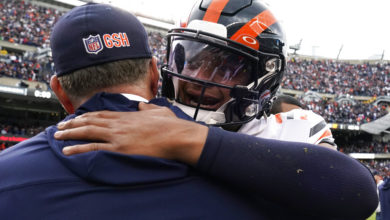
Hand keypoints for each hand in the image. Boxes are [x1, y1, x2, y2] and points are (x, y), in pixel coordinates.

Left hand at [54, 102, 207, 165]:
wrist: (175, 136)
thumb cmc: (169, 125)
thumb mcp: (158, 111)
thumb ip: (146, 108)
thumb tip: (141, 105)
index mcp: (127, 115)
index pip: (101, 114)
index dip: (86, 116)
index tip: (76, 118)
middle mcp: (118, 123)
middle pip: (90, 121)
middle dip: (72, 123)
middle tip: (60, 126)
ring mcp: (117, 136)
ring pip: (88, 132)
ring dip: (70, 133)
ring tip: (57, 135)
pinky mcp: (119, 148)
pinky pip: (94, 148)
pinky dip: (78, 148)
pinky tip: (67, 150)